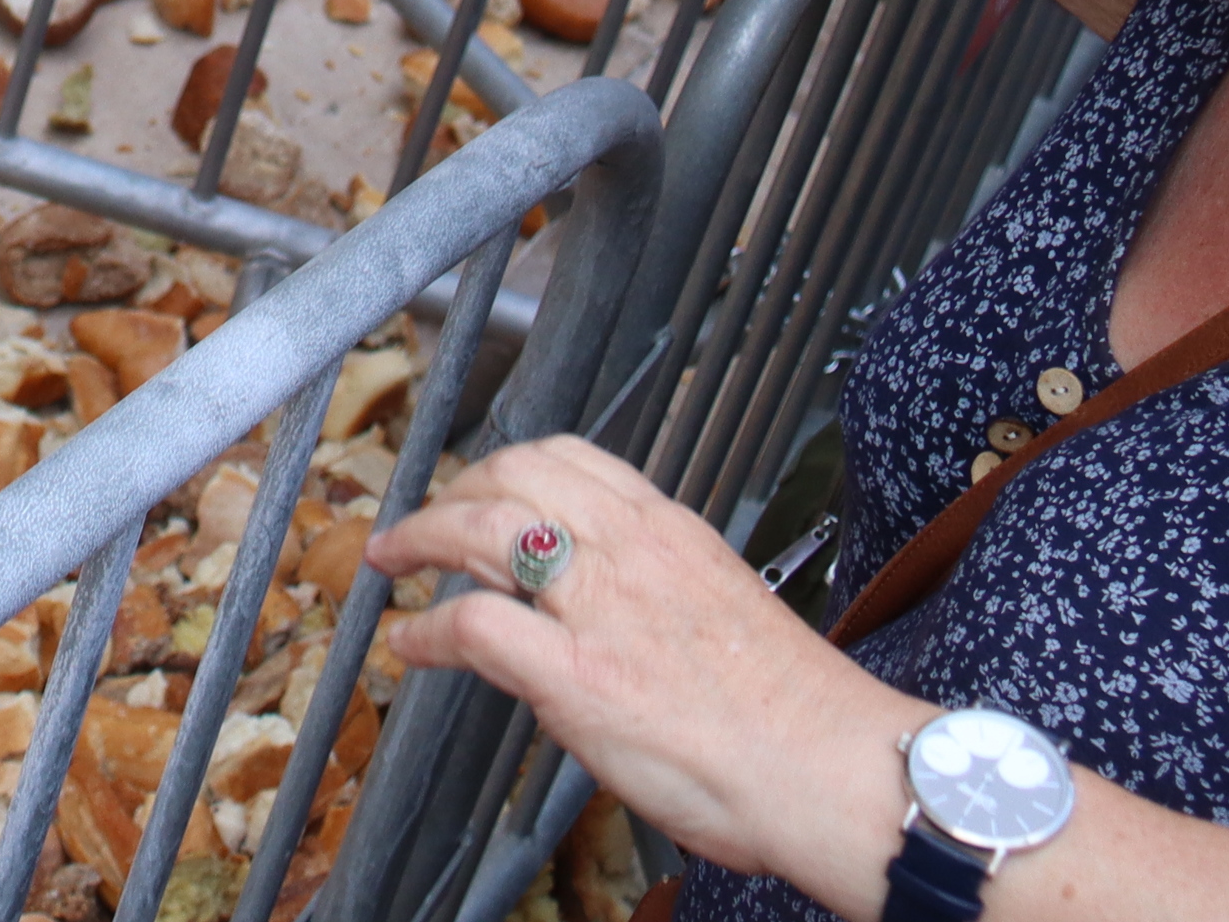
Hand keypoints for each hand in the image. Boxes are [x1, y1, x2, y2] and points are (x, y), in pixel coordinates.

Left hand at [369, 435, 919, 891]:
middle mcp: (632, 552)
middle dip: (452, 491)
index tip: (482, 483)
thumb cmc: (796, 714)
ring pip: (480, 530)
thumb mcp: (721, 610)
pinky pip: (473, 625)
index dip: (507, 466)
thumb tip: (608, 605)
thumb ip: (657, 590)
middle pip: (512, 476)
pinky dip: (428, 630)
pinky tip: (412, 646)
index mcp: (671, 531)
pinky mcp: (577, 675)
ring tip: (395, 560)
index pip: (571, 456)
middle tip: (422, 522)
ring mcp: (599, 609)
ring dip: (420, 538)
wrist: (833, 771)